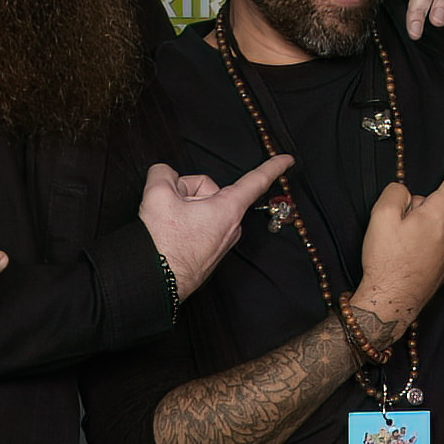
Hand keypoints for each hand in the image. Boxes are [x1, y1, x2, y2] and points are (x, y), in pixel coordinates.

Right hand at [140, 154, 292, 299]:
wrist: (155, 283)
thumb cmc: (162, 245)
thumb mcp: (157, 195)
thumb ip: (163, 173)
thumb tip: (166, 175)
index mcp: (228, 209)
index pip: (255, 181)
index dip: (272, 166)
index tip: (287, 160)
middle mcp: (231, 226)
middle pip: (210, 190)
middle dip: (187, 192)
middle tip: (170, 208)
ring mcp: (221, 241)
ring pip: (203, 207)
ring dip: (184, 209)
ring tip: (169, 226)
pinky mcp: (211, 251)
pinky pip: (200, 224)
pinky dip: (185, 224)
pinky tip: (173, 235)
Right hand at [346, 139, 443, 341]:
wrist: (390, 303)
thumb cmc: (386, 261)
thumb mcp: (380, 216)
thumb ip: (396, 192)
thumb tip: (407, 194)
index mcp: (439, 214)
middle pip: (435, 206)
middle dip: (415, 211)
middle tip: (395, 231)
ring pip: (433, 226)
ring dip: (417, 232)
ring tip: (398, 250)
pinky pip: (433, 245)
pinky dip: (419, 248)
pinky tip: (406, 260)